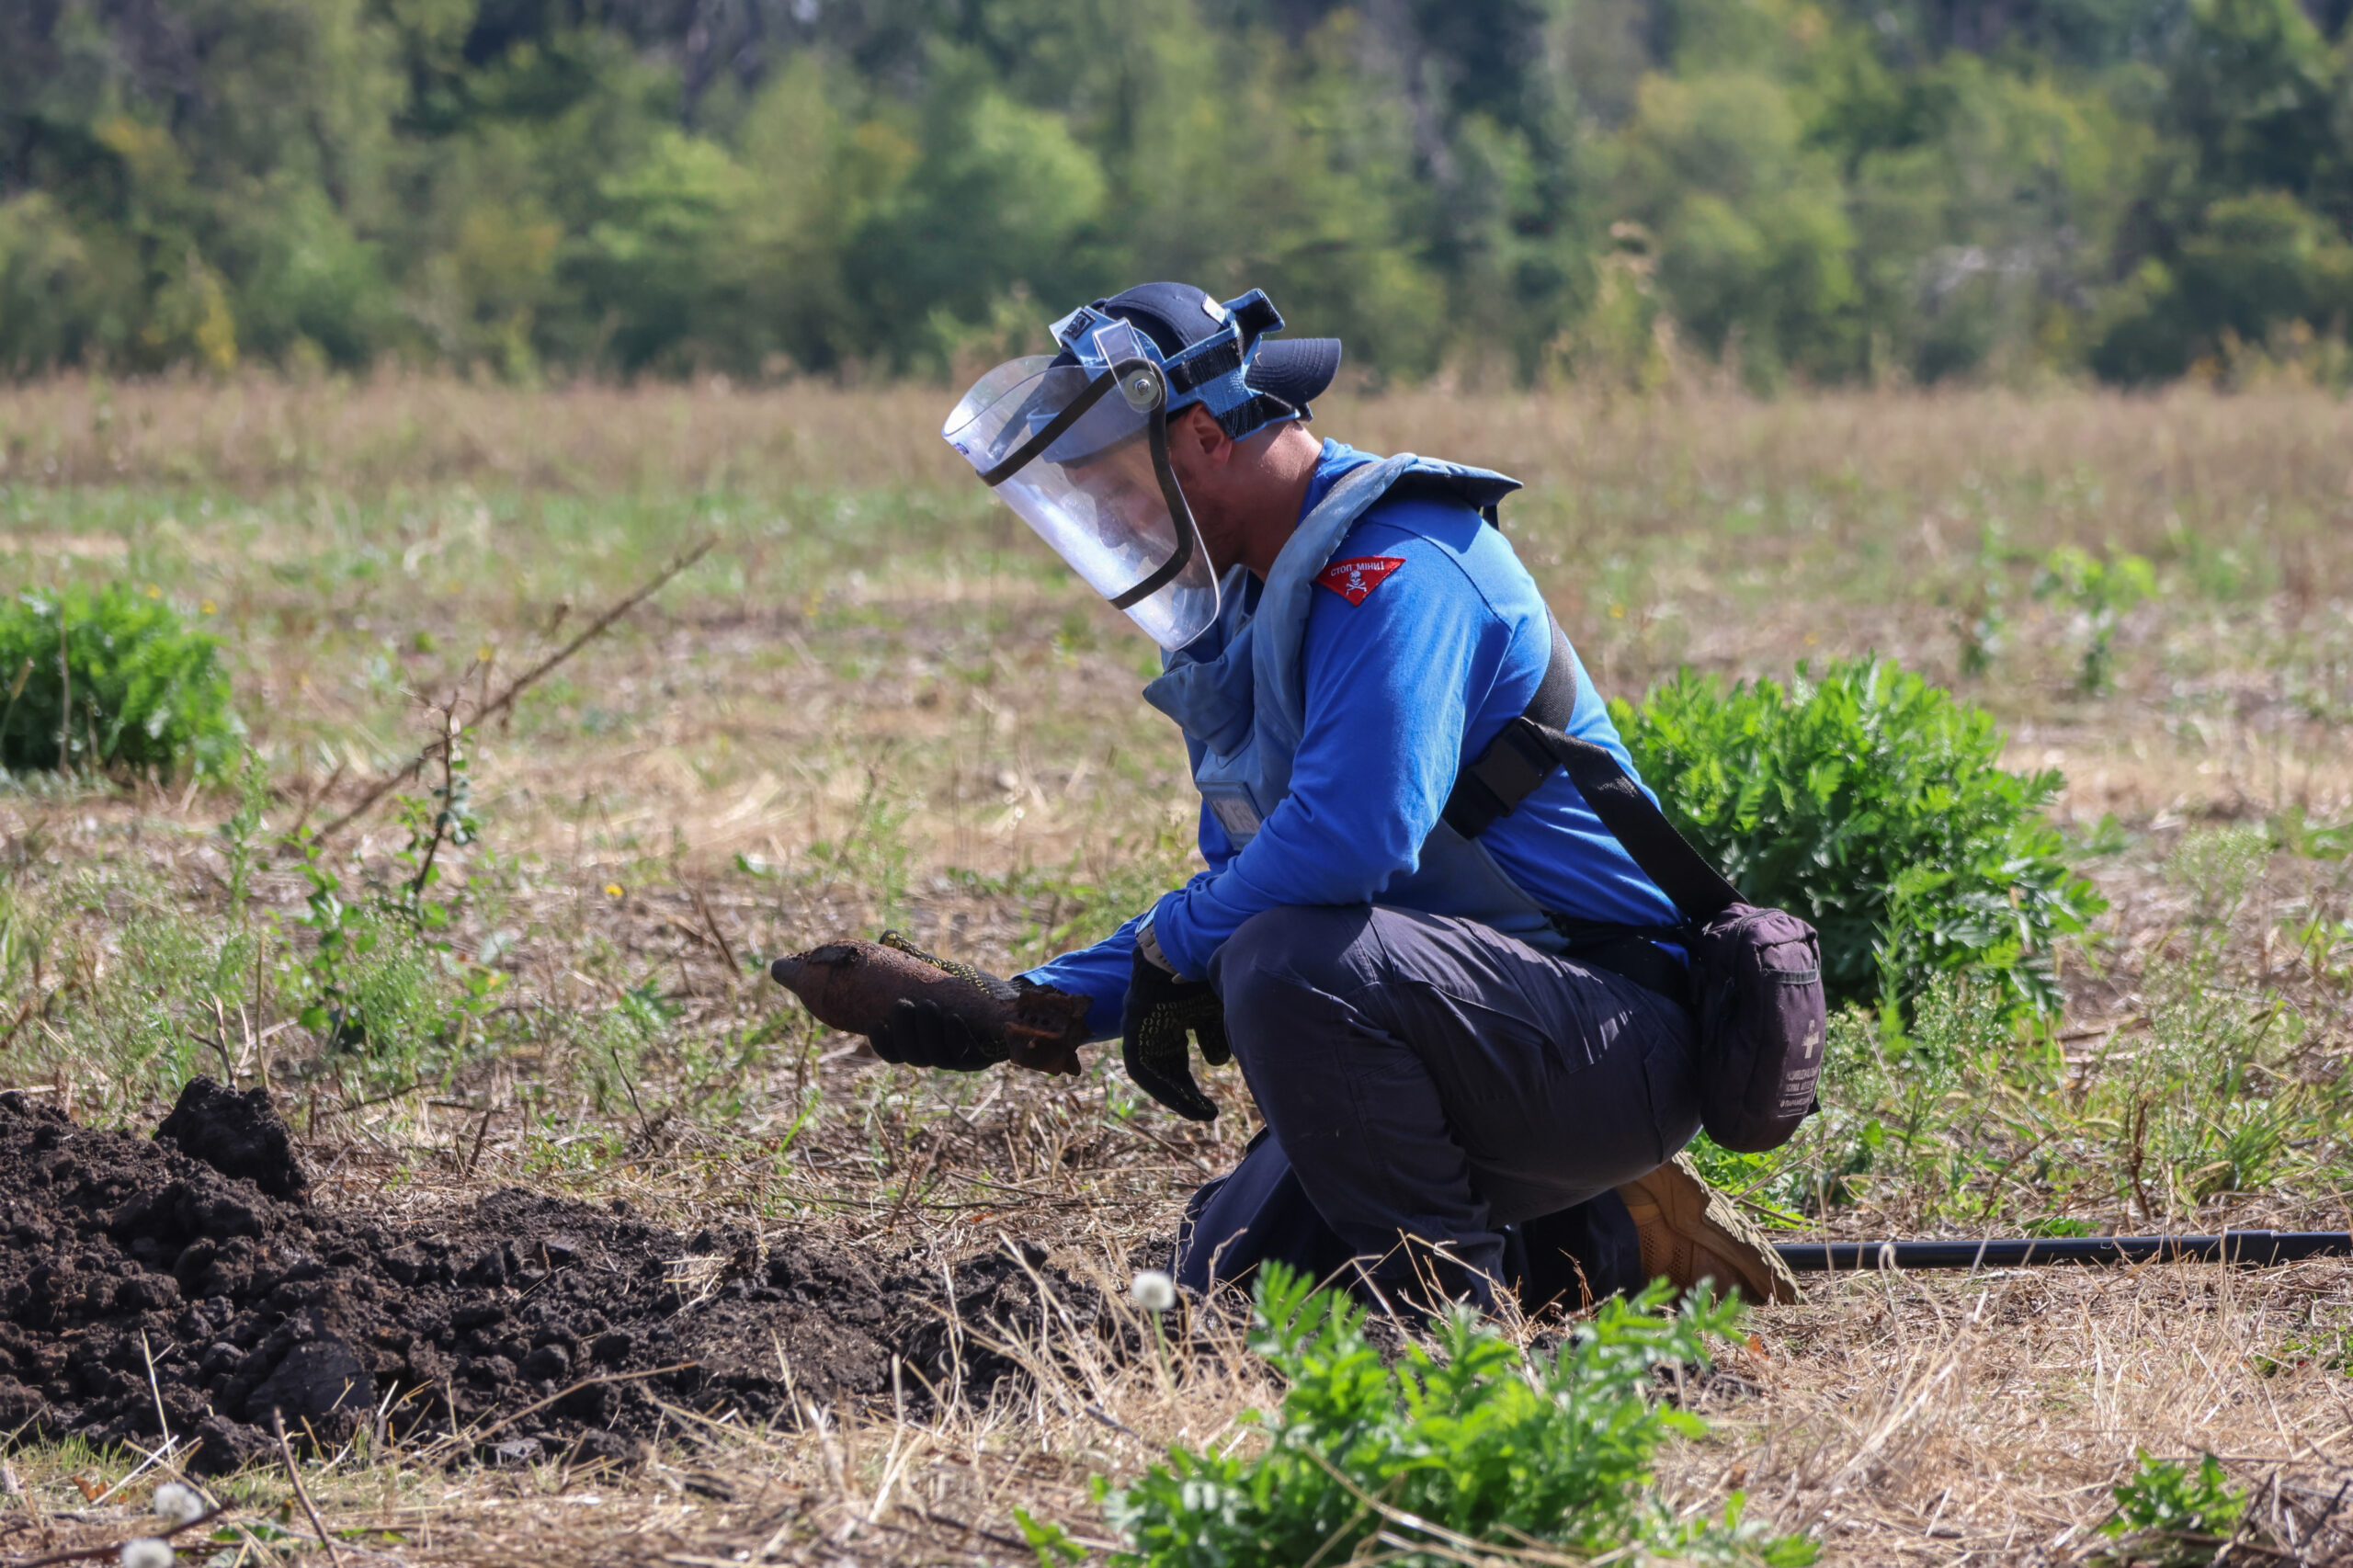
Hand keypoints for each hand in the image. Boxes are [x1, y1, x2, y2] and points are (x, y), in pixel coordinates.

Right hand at [866, 933, 1058, 1072]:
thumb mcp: (940, 974)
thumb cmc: (972, 987)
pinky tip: (953, 1017)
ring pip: (934, 1058)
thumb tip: (888, 936)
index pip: (894, 1052)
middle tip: (903, 1005)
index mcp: (921, 1040)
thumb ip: (915, 961)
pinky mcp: (981, 1060)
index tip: (877, 1022)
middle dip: (904, 1031)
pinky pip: (964, 1056)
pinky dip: (955, 1036)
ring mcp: (958, 1061)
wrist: (1010, 996)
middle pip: (912, 1056)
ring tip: (928, 1005)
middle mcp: (936, 1054)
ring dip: (927, 1033)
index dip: (883, 1043)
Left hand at [1119, 941, 1230, 1120]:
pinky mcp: (1134, 1019)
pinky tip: (1183, 1097)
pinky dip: (1162, 1083)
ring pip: (1148, 1069)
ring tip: (1199, 1111)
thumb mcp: (1217, 1005)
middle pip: (1161, 1066)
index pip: (1173, 1058)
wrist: (1194, 935)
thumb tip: (1217, 1062)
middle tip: (1205, 1112)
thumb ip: (1216, 1033)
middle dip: (1182, 1092)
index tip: (1208, 1106)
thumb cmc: (1208, 967)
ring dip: (1173, 1093)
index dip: (1187, 1084)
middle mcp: (1149, 1019)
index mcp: (1168, 1016)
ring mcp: (1137, 1018)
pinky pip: (1140, 1064)